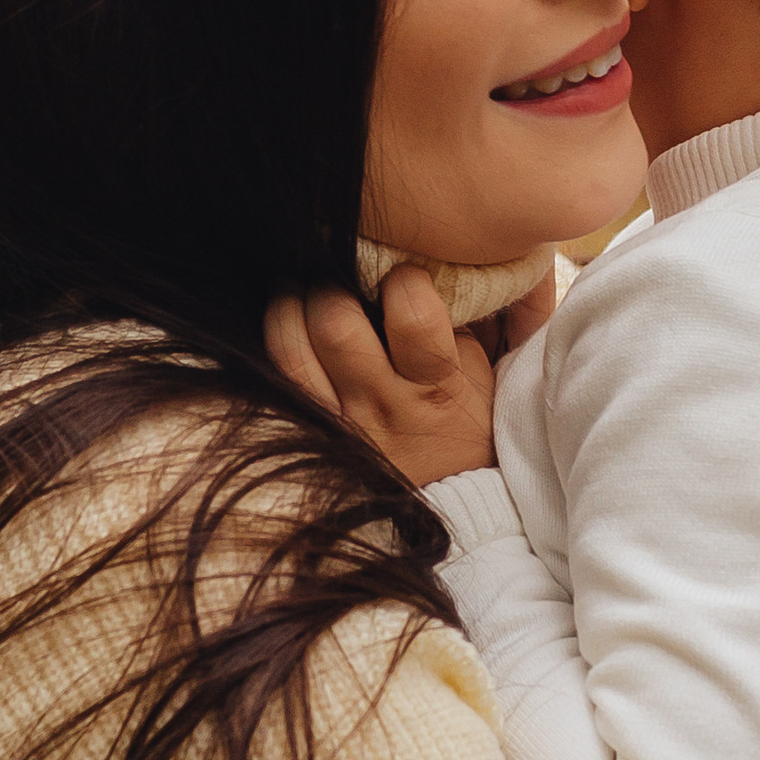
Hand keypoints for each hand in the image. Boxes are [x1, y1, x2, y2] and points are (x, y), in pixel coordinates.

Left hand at [264, 268, 499, 487]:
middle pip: (336, 325)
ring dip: (292, 303)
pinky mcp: (312, 432)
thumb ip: (458, 320)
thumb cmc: (466, 422)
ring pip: (292, 347)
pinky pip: (279, 375)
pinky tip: (291, 320)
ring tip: (305, 290)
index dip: (404, 279)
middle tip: (341, 277)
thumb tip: (431, 258)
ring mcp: (341, 422)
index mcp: (437, 386)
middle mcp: (383, 405)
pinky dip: (279, 335)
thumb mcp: (480, 375)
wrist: (449, 502)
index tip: (403, 276)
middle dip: (334, 284)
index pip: (412, 314)